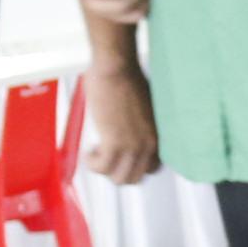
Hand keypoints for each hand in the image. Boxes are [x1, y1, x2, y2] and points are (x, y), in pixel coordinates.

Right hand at [82, 55, 158, 183]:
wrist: (116, 68)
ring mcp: (133, 146)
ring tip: (95, 152)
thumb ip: (142, 126)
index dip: (134, 165)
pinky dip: (92, 163)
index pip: (152, 168)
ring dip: (104, 168)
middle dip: (117, 171)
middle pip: (135, 177)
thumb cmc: (127, 79)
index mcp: (158, 135)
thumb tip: (129, 133)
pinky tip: (89, 151)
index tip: (121, 156)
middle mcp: (149, 144)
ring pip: (119, 178)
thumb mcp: (144, 108)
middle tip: (104, 156)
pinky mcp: (114, 143)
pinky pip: (101, 168)